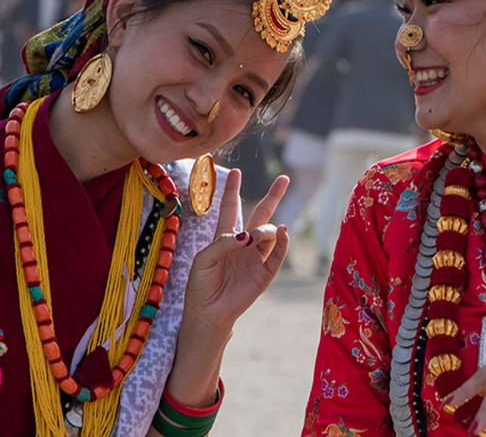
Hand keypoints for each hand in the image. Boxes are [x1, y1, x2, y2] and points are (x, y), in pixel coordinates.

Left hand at [180, 169, 289, 340]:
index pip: (230, 208)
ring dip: (267, 229)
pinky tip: (282, 231)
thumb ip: (223, 242)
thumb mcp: (203, 258)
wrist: (207, 313)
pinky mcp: (265, 274)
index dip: (233, 190)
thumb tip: (248, 235)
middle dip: (273, 196)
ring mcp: (256, 258)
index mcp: (225, 237)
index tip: (237, 172)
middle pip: (260, 214)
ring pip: (269, 234)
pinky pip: (278, 255)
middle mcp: (243, 244)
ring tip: (261, 233)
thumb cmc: (200, 284)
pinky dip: (282, 242)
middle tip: (284, 179)